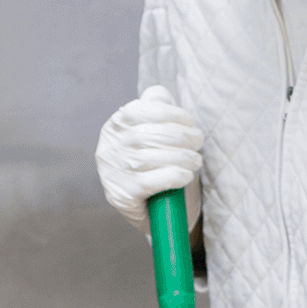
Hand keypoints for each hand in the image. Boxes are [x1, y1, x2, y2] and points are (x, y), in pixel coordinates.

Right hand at [97, 88, 205, 234]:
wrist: (153, 212)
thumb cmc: (155, 165)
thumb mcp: (154, 134)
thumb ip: (156, 109)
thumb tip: (160, 95)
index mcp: (115, 126)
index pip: (140, 110)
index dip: (170, 114)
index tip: (190, 122)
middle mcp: (109, 147)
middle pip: (147, 135)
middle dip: (181, 136)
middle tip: (198, 143)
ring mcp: (112, 172)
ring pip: (149, 158)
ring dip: (181, 157)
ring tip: (195, 161)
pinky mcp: (121, 195)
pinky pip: (150, 182)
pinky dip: (173, 176)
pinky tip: (185, 175)